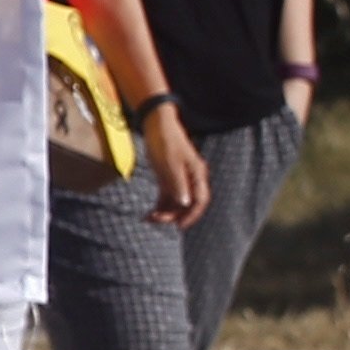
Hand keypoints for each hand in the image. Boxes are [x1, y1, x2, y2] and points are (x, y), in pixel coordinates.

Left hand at [142, 96, 212, 228]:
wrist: (155, 123)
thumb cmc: (164, 141)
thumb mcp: (169, 163)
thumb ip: (177, 183)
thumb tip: (185, 204)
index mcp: (197, 174)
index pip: (200, 201)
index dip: (192, 215)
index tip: (179, 226)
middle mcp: (191, 178)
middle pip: (188, 204)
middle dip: (173, 215)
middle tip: (155, 220)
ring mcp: (180, 177)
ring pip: (176, 201)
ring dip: (165, 212)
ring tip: (148, 218)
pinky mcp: (169, 176)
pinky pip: (168, 196)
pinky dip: (160, 205)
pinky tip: (150, 213)